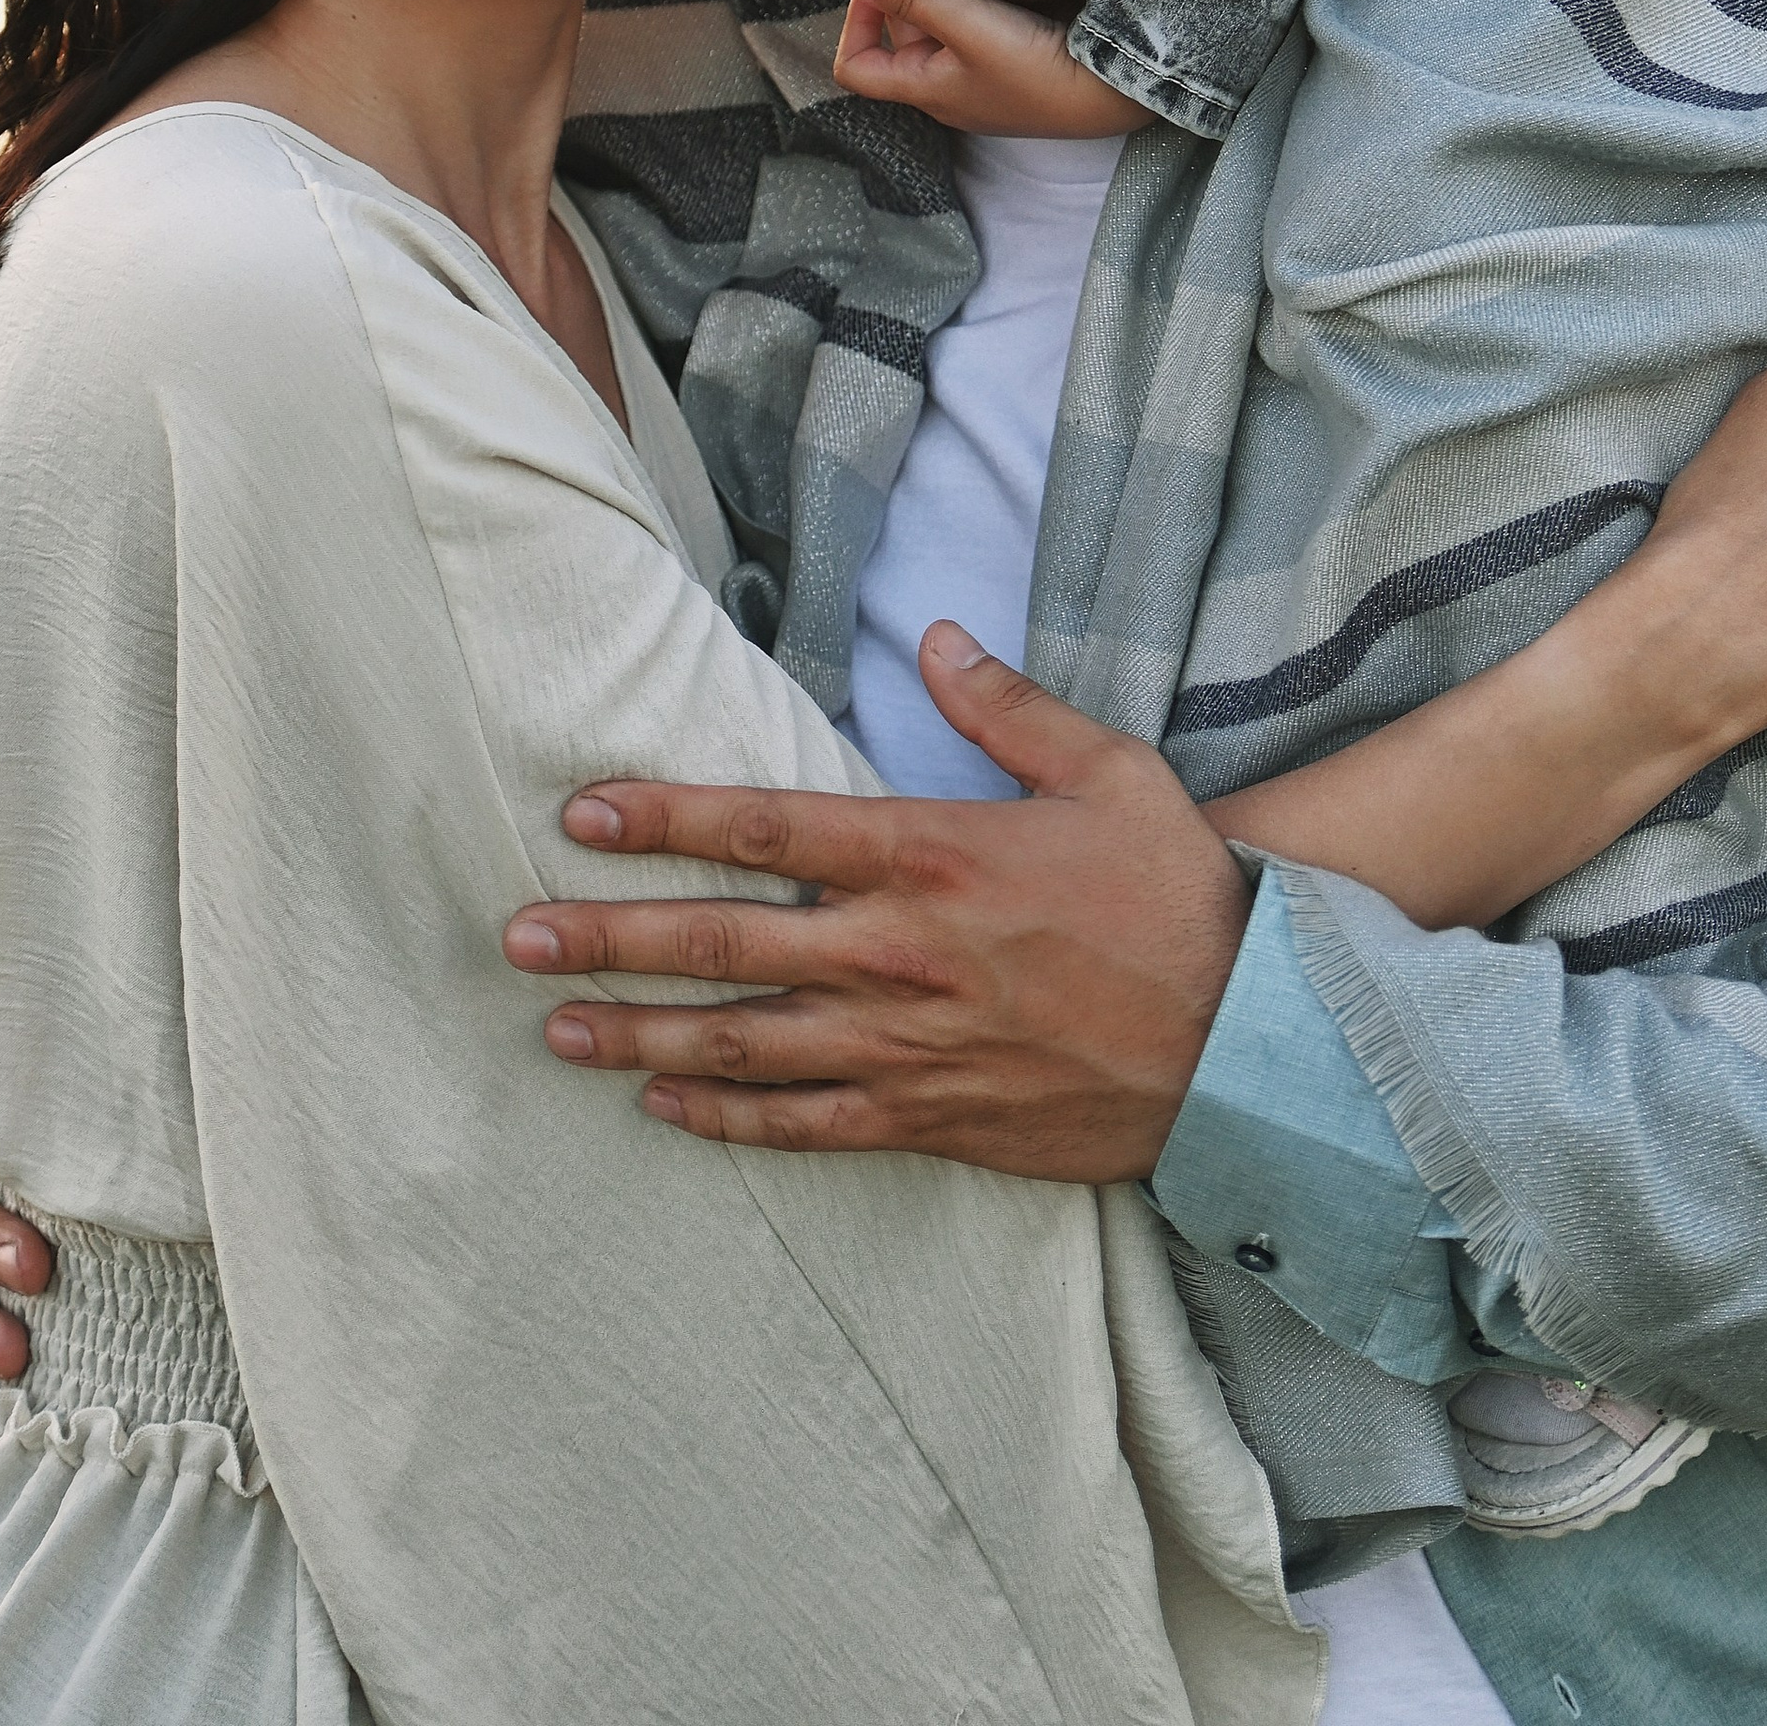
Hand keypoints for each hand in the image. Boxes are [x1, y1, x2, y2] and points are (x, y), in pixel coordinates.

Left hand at [502, 626, 1250, 1175]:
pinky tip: (664, 1110)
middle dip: (612, 936)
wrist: (1250, 1045)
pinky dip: (728, 1120)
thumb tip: (937, 640)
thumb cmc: (1178, 895)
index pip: (769, 829)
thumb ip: (1009, 708)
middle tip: (517, 936)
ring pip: (744, 1043)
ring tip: (557, 1029)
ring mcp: (910, 1048)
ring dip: (641, 1035)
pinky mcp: (932, 1119)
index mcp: (934, 855)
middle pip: (726, 943)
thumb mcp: (1109, 772)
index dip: (667, 819)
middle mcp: (902, 954)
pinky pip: (807, 1127)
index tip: (584, 814)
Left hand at [833, 0, 1146, 138]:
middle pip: (899, 27)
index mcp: (924, 87)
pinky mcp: (1013, 51)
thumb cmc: (1035, 70)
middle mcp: (946, 81)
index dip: (854, 21)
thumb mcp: (968, 27)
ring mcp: (980, 68)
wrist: (1111, 90)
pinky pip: (974, 15)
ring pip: (938, 15)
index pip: (856, 66)